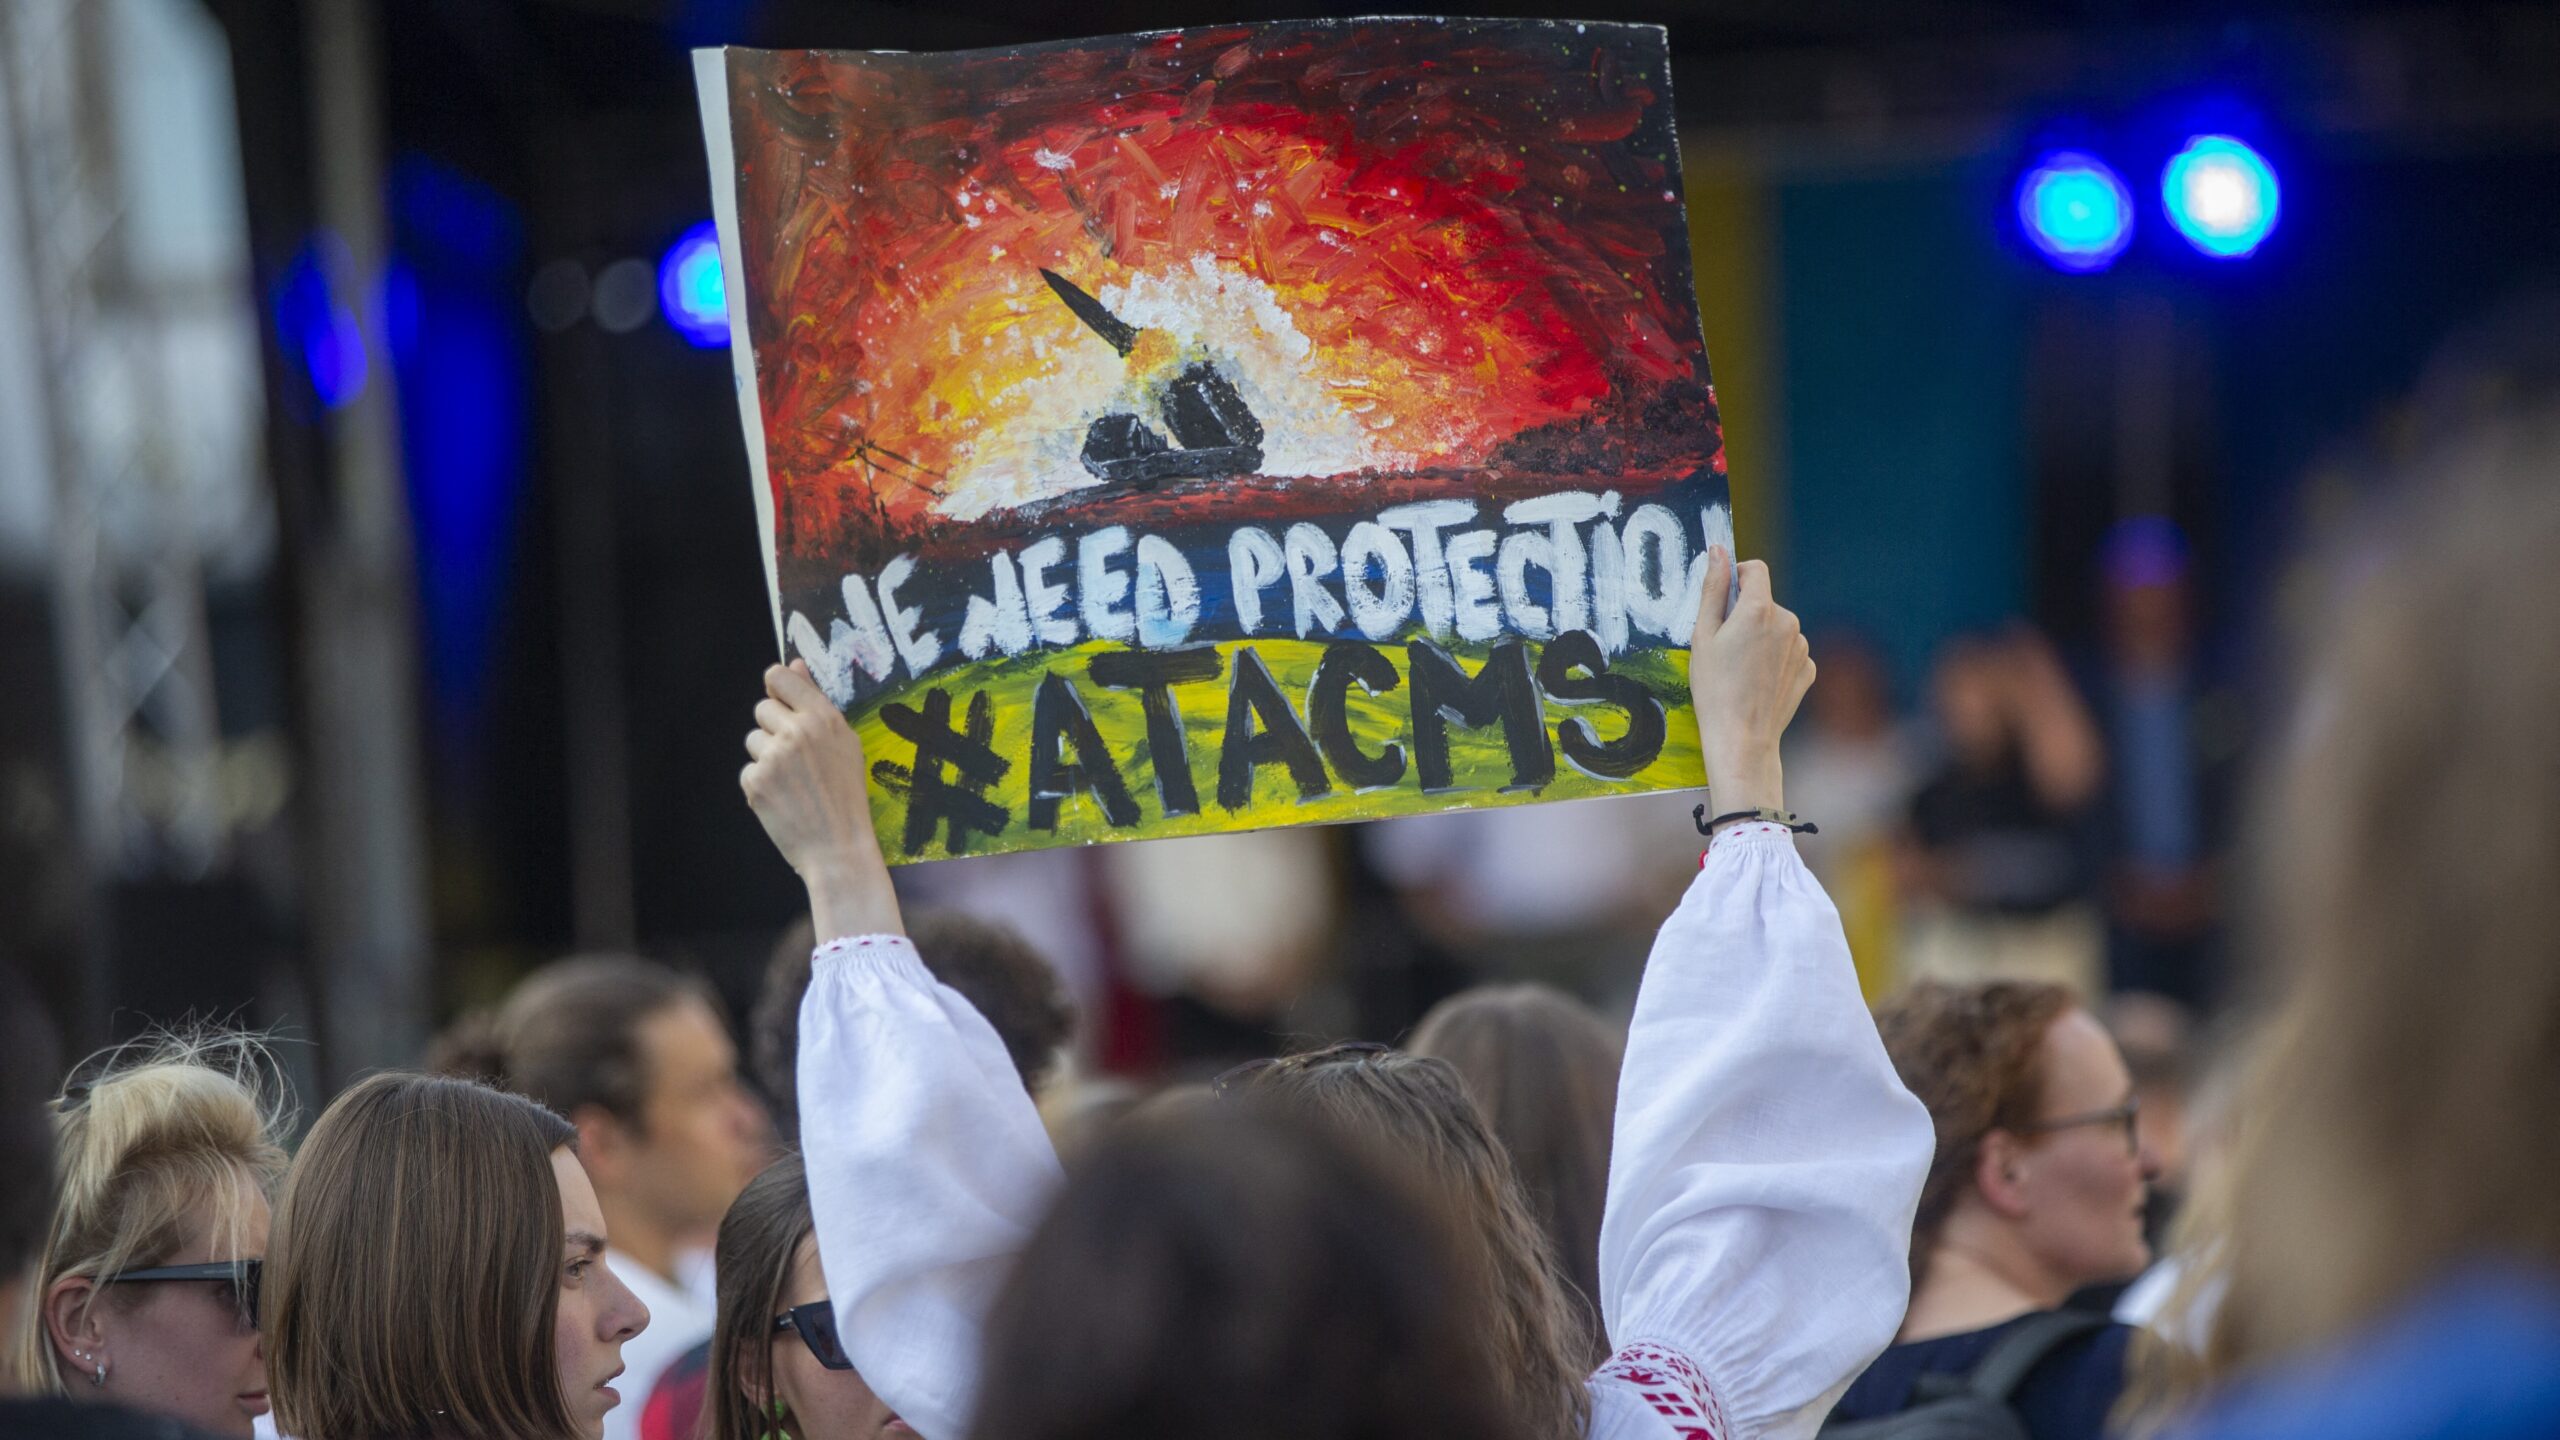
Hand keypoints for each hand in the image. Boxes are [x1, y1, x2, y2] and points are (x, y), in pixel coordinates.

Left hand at [741, 661, 903, 939]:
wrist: (838, 848)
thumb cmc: (847, 796)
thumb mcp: (844, 743)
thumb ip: (815, 702)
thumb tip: (794, 665)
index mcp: (823, 718)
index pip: (780, 677)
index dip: (777, 687)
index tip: (781, 701)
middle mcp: (796, 732)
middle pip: (762, 708)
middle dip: (774, 728)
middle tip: (795, 757)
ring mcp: (773, 757)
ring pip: (753, 740)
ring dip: (766, 756)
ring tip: (792, 781)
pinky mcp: (755, 782)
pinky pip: (748, 770)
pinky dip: (761, 784)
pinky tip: (783, 799)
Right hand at [1688, 546, 1813, 816]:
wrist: (1742, 738)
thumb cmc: (1714, 689)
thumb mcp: (1703, 636)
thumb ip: (1712, 589)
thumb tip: (1717, 552)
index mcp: (1759, 609)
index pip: (1755, 570)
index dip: (1737, 576)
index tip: (1722, 596)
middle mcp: (1788, 621)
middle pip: (1765, 602)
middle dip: (1746, 614)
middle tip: (1724, 647)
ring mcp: (1802, 646)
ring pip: (1778, 627)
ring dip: (1761, 637)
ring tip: (1741, 670)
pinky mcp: (1809, 668)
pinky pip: (1789, 651)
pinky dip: (1774, 659)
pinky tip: (1758, 682)